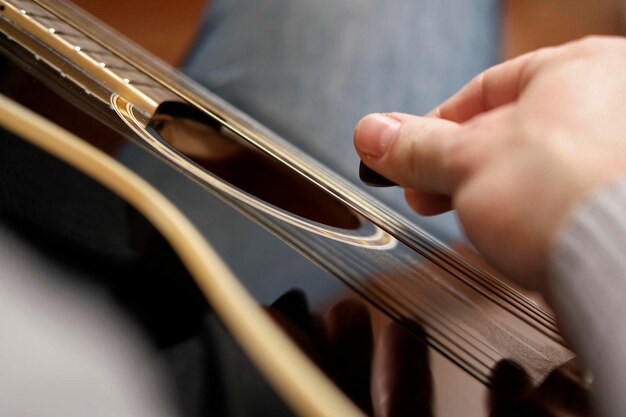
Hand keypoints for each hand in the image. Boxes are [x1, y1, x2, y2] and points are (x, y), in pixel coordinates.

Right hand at [354, 36, 625, 290]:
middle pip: (508, 132)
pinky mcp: (618, 205)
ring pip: (534, 168)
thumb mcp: (467, 161)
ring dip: (487, 192)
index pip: (483, 91)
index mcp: (577, 70)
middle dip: (456, 167)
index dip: (433, 127)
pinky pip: (560, 199)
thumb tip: (371, 135)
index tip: (404, 154)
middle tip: (423, 192)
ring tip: (460, 217)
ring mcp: (619, 158)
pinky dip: (528, 214)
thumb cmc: (567, 195)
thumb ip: (416, 146)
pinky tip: (509, 234)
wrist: (620, 266)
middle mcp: (612, 105)